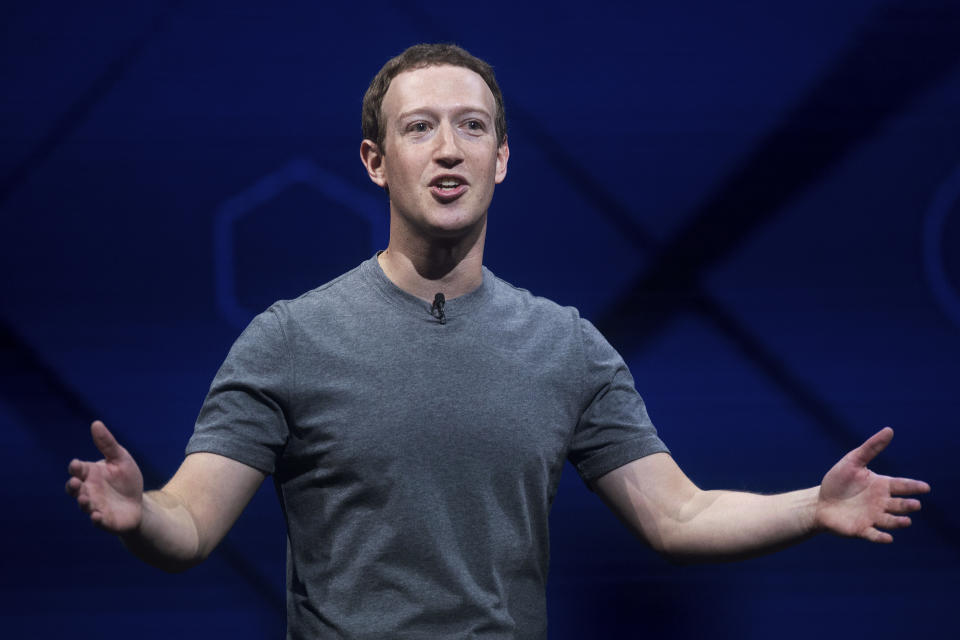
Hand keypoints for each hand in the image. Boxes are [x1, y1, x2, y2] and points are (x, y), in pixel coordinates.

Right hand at [65, 421, 143, 532]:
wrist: (138, 503)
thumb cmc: (126, 479)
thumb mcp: (120, 459)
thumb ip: (108, 444)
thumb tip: (96, 423)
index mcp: (90, 474)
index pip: (78, 469)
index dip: (76, 468)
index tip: (76, 465)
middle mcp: (88, 490)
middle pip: (75, 488)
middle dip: (73, 486)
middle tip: (76, 483)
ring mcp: (94, 506)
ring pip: (84, 505)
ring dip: (83, 502)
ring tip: (85, 499)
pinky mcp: (104, 520)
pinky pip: (97, 521)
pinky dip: (96, 519)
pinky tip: (97, 516)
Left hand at [816, 427, 929, 542]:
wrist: (820, 502)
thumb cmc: (838, 481)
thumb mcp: (853, 461)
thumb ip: (871, 448)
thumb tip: (889, 430)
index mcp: (882, 486)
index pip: (902, 486)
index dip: (914, 487)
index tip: (925, 488)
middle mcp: (881, 503)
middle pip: (899, 504)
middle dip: (907, 505)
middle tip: (914, 504)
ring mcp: (873, 517)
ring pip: (890, 521)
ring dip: (899, 522)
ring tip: (906, 520)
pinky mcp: (862, 529)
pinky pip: (874, 535)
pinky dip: (881, 537)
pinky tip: (888, 538)